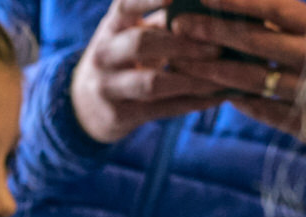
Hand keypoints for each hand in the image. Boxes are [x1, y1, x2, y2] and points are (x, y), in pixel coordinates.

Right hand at [71, 0, 230, 143]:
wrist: (85, 106)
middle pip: (141, 43)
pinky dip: (192, 103)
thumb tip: (212, 9)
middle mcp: (103, 54)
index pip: (126, 6)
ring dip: (191, 80)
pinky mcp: (118, 116)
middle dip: (182, 45)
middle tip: (217, 47)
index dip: (148, 0)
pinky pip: (161, 109)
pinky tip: (217, 98)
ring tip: (221, 78)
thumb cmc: (123, 59)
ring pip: (151, 83)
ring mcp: (107, 87)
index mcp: (111, 27)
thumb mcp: (129, 33)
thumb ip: (163, 21)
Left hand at [167, 0, 305, 152]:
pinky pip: (263, 111)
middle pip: (257, 41)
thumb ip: (284, 25)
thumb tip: (237, 5)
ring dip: (213, 71)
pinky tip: (210, 94)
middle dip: (214, 32)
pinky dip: (236, 102)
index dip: (237, 0)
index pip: (273, 7)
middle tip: (179, 25)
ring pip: (254, 79)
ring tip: (182, 64)